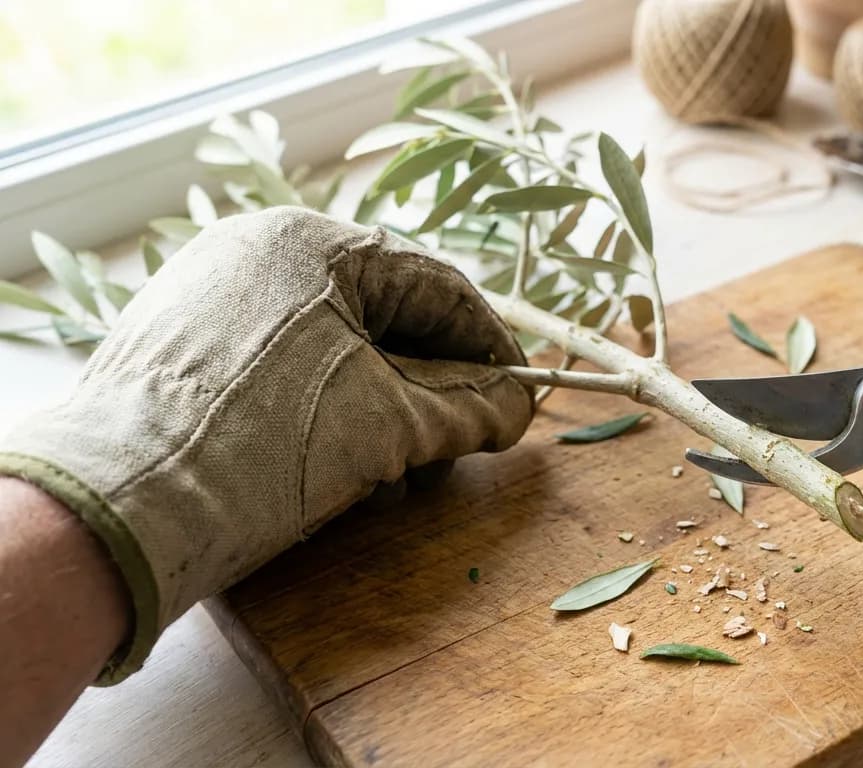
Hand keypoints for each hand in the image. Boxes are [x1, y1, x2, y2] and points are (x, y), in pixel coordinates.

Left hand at [0, 207, 532, 681]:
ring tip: (395, 469)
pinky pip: (280, 361)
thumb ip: (468, 407)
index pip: (433, 283)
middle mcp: (255, 250)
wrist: (113, 514)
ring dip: (380, 403)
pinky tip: (337, 461)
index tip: (520, 393)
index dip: (488, 343)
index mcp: (311, 241)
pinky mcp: (180, 343)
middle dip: (430, 384)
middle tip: (460, 441)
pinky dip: (324, 405)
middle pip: (380, 312)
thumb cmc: (260, 451)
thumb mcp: (387, 426)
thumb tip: (518, 404)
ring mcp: (210, 294)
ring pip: (331, 341)